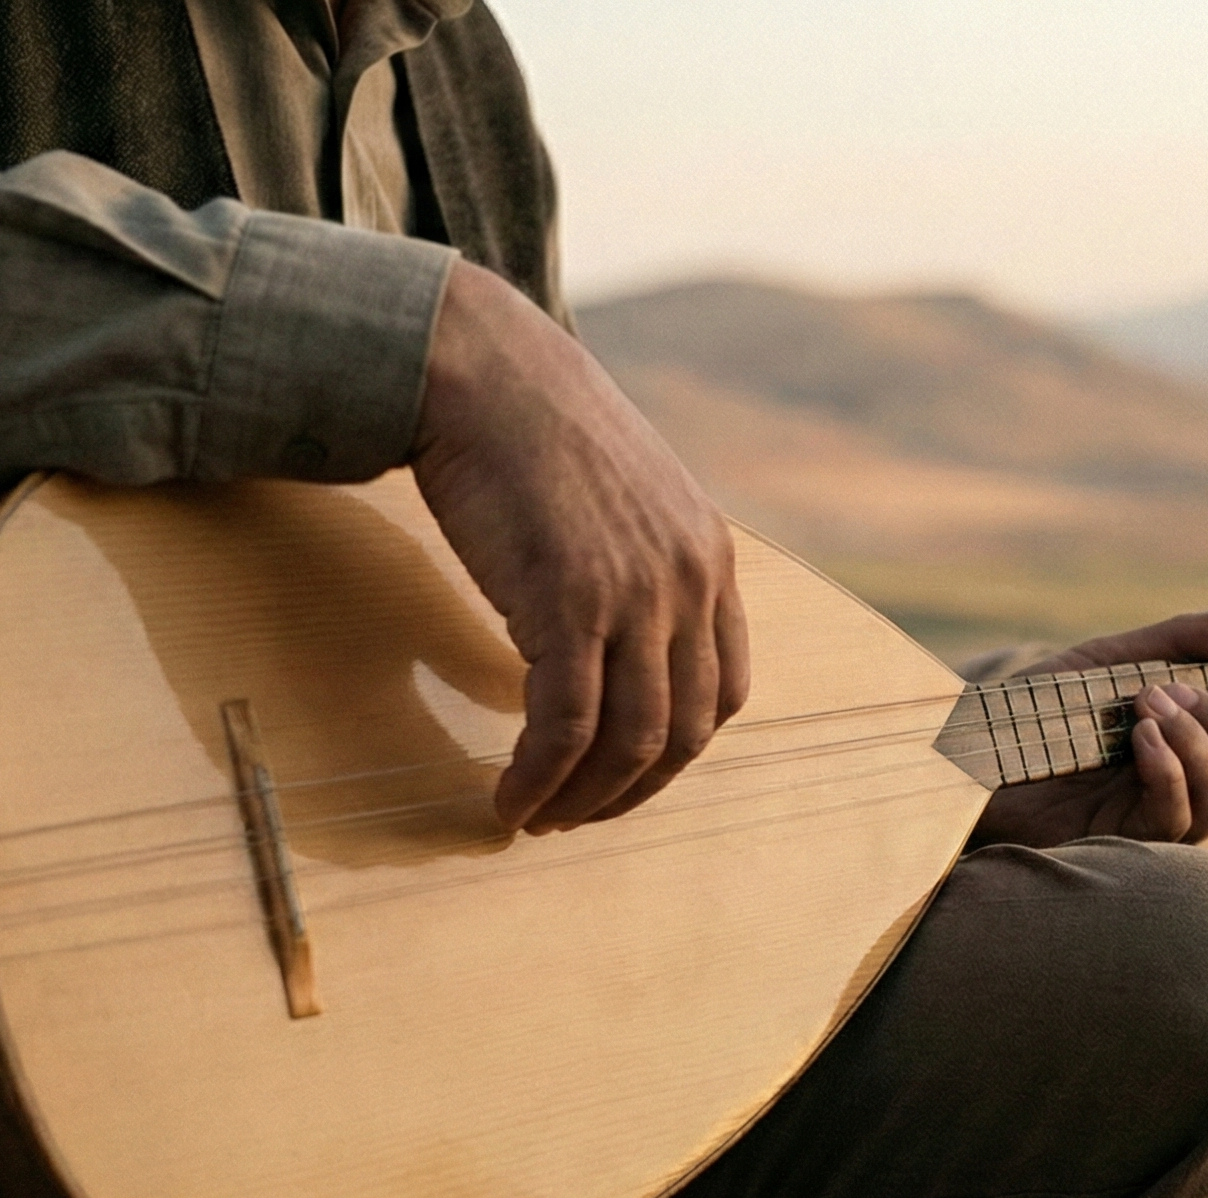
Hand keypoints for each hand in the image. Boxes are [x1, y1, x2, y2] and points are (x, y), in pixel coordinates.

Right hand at [412, 261, 749, 833]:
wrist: (483, 370)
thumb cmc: (533, 430)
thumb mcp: (622, 500)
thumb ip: (638, 565)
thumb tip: (608, 638)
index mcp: (708, 559)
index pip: (724, 691)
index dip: (674, 752)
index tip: (621, 776)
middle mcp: (688, 582)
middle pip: (683, 732)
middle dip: (629, 793)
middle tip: (573, 817)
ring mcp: (636, 595)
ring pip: (630, 742)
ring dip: (582, 800)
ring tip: (535, 816)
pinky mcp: (571, 604)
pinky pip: (567, 727)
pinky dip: (540, 777)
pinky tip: (509, 795)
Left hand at [968, 601, 1207, 848]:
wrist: (972, 745)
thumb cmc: (1042, 707)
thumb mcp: (1114, 659)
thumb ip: (1182, 640)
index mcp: (1199, 754)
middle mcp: (1189, 793)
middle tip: (1172, 693)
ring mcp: (1158, 821)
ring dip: (1197, 739)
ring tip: (1145, 707)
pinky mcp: (1122, 842)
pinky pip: (1177, 817)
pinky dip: (1169, 767)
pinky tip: (1138, 738)